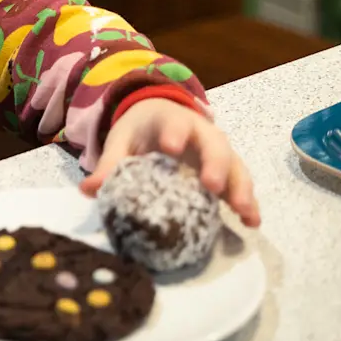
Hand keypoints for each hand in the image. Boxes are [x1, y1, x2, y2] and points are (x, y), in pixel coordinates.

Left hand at [78, 99, 260, 227]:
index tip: (171, 148)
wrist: (161, 118)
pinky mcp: (226, 171)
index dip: (175, 133)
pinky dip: (248, 201)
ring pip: (234, 165)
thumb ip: (109, 164)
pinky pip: (240, 184)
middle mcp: (202, 133)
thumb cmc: (140, 131)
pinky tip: (252, 222)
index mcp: (172, 120)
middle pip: (213, 144)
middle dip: (214, 163)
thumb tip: (87, 190)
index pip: (175, 123)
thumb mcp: (122, 141)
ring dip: (239, 187)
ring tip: (241, 210)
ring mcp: (218, 152)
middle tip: (211, 185)